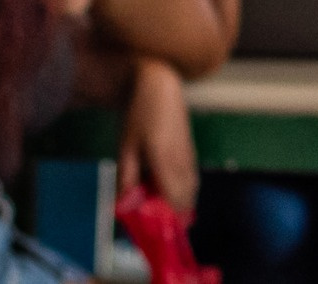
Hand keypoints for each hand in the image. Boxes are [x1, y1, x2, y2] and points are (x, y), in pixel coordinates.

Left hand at [117, 57, 198, 213]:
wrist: (161, 86)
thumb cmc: (139, 114)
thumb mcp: (126, 146)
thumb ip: (127, 176)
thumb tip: (124, 203)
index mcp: (164, 159)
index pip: (173, 196)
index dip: (169, 217)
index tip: (159, 231)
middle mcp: (182, 160)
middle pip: (186, 196)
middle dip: (176, 214)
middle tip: (160, 226)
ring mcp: (189, 154)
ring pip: (192, 187)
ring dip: (182, 203)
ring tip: (167, 214)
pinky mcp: (190, 149)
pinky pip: (192, 177)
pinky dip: (186, 190)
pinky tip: (173, 194)